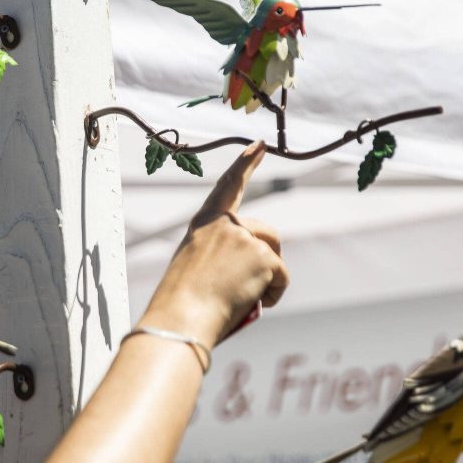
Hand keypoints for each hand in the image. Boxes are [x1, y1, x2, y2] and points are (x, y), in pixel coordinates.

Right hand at [140, 141, 287, 347]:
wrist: (181, 317)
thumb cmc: (182, 304)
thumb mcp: (195, 268)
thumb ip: (221, 258)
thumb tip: (248, 274)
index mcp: (203, 224)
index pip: (228, 185)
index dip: (245, 164)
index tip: (259, 145)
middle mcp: (225, 223)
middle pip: (265, 233)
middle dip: (268, 257)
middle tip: (247, 289)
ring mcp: (245, 236)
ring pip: (274, 257)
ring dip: (268, 279)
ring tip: (241, 299)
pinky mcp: (263, 255)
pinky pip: (281, 277)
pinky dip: (272, 294)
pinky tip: (253, 304)